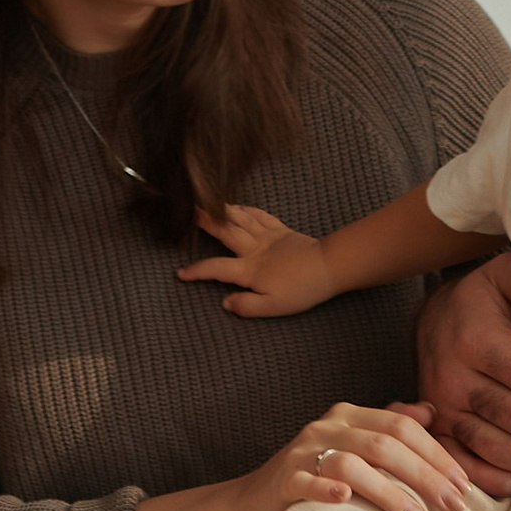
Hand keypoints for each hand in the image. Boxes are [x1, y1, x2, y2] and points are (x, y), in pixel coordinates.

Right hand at [179, 202, 330, 316]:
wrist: (329, 266)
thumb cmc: (302, 290)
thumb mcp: (273, 307)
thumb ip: (247, 306)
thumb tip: (225, 302)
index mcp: (250, 269)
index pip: (216, 268)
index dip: (197, 271)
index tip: (181, 273)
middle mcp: (255, 249)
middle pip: (225, 232)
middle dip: (204, 222)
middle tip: (187, 211)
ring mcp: (268, 236)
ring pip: (240, 219)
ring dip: (222, 210)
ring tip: (206, 203)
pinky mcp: (281, 230)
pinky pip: (259, 215)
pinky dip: (245, 209)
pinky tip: (237, 206)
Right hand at [252, 401, 470, 510]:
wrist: (253, 502)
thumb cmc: (313, 476)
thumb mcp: (353, 446)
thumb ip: (388, 427)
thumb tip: (429, 413)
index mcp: (350, 416)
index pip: (403, 427)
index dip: (436, 455)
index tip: (462, 484)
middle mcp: (327, 427)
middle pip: (384, 444)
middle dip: (424, 475)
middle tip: (451, 504)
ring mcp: (302, 452)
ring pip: (351, 463)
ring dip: (387, 491)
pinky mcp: (282, 481)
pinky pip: (305, 481)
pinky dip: (325, 488)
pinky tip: (344, 498)